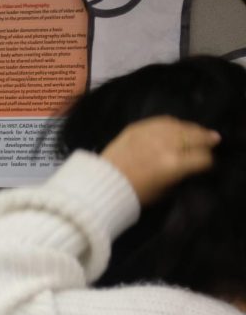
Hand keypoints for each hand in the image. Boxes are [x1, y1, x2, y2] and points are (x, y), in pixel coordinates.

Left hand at [100, 116, 219, 203]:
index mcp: (175, 165)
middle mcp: (167, 145)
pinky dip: (172, 124)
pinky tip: (177, 127)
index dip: (208, 162)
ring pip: (180, 125)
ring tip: (197, 132)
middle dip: (206, 140)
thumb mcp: (163, 191)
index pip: (203, 158)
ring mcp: (152, 133)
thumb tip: (189, 166)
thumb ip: (180, 176)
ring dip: (191, 129)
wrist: (102, 183)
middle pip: (196, 136)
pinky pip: (162, 120)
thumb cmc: (133, 194)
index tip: (206, 164)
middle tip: (212, 140)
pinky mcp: (137, 127)